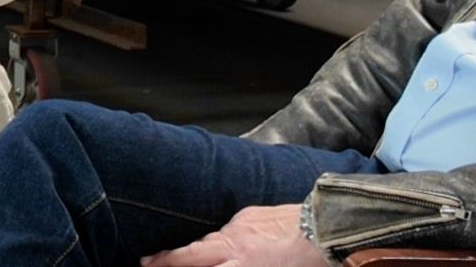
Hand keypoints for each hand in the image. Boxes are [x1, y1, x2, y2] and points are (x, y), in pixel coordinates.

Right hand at [140, 205, 324, 266]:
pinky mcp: (249, 213)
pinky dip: (219, 240)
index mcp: (244, 265)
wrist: (329, 229)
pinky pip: (226, 229)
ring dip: (193, 250)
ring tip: (178, 258)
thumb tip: (225, 266)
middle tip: (146, 263)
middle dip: (165, 260)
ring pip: (207, 241)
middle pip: (191, 254)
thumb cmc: (309, 263)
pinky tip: (222, 246)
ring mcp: (240, 226)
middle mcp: (236, 245)